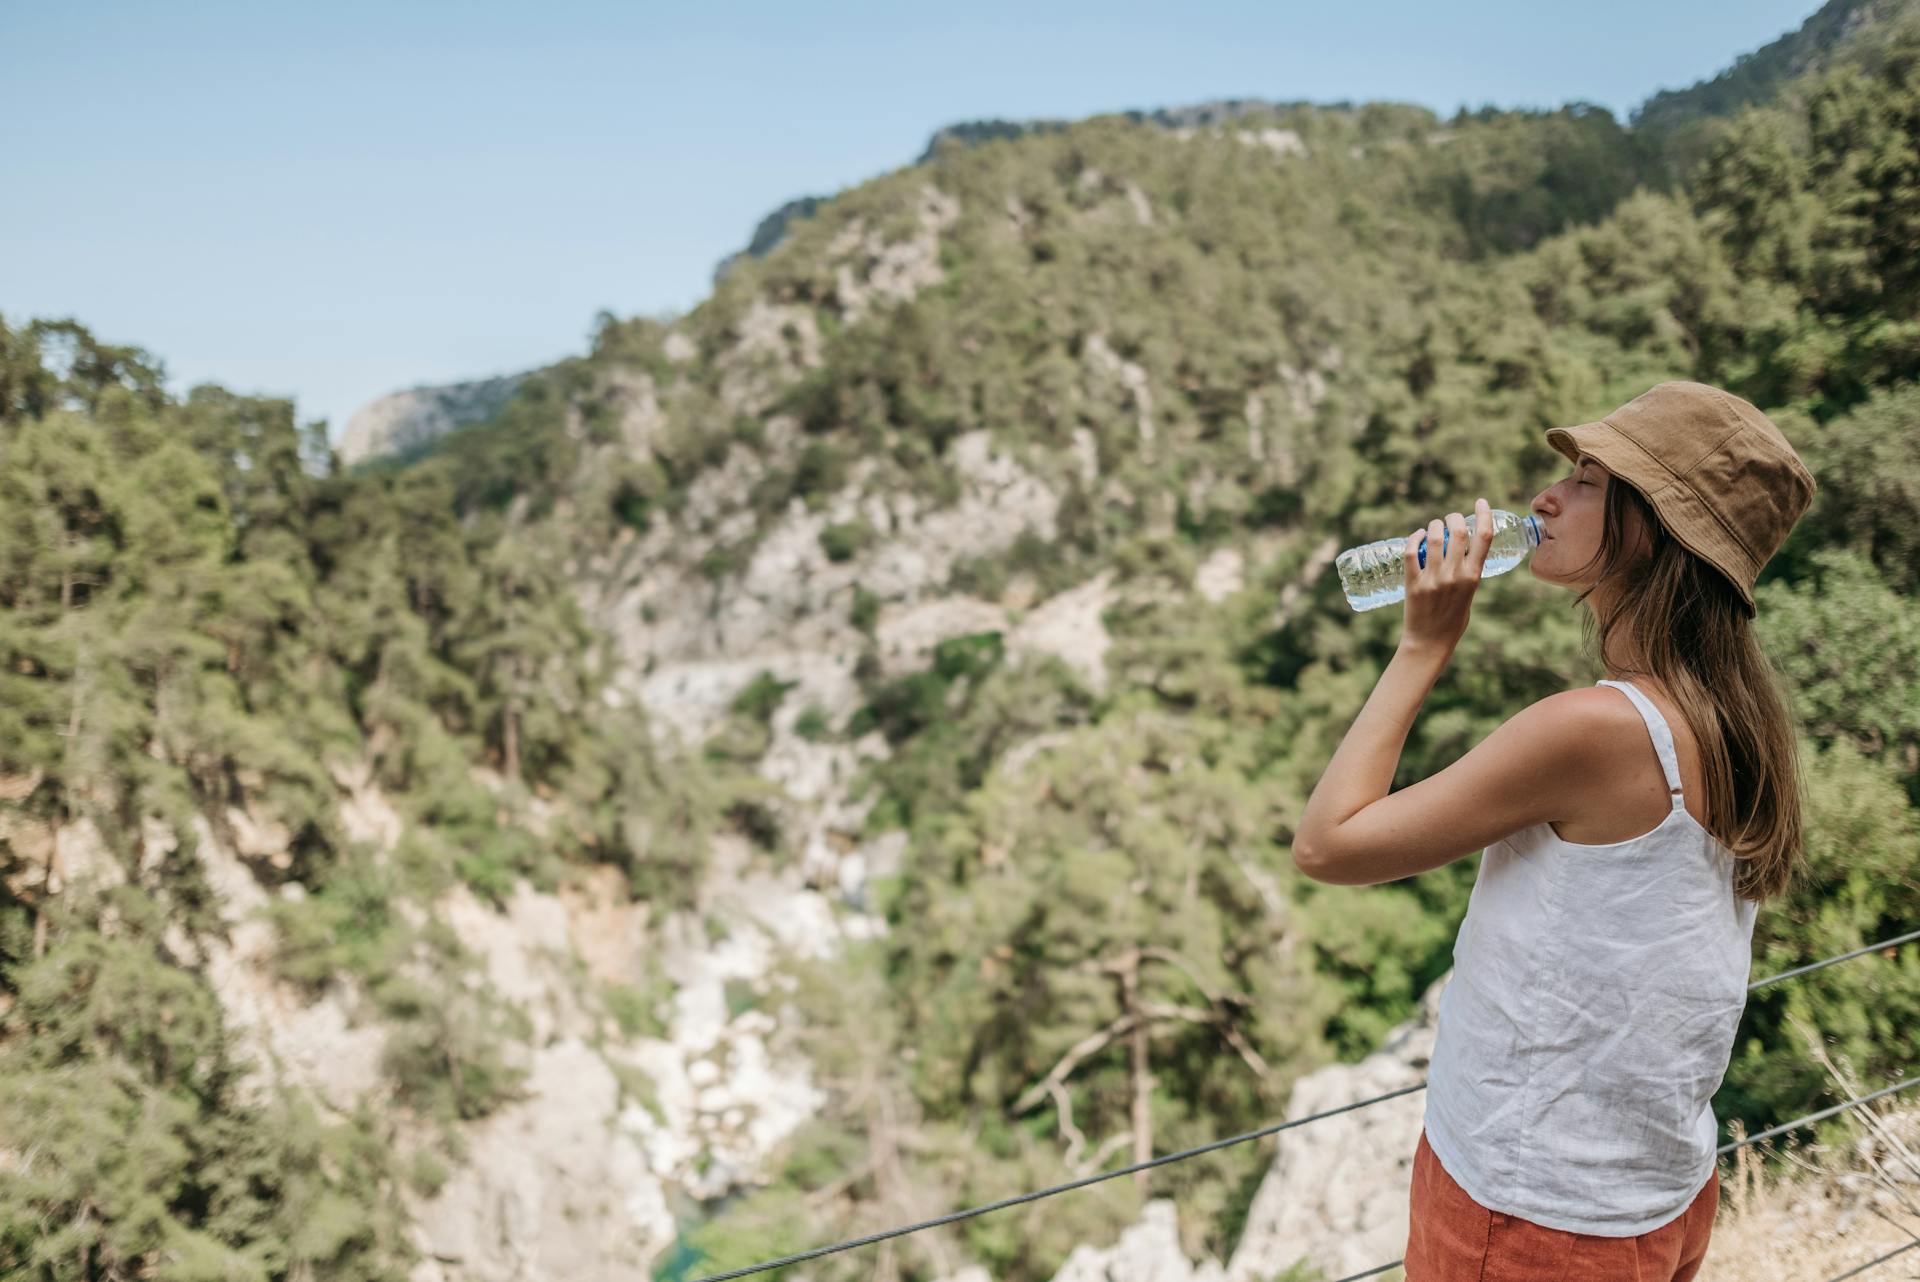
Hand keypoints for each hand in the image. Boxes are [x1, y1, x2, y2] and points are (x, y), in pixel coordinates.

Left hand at [1400, 498, 1493, 656]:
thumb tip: (1461, 551)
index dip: (1483, 514)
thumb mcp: (1469, 595)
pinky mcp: (1413, 583)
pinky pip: (1411, 552)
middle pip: (1458, 531)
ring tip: (1434, 526)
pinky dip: (1414, 538)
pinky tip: (1417, 536)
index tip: (1480, 502)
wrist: (1429, 644)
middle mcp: (1455, 575)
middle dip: (1454, 517)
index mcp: (1474, 577)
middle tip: (1451, 517)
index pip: (1484, 537)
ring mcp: (1433, 579)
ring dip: (1434, 525)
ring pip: (1434, 538)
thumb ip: (1467, 573)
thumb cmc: (1452, 621)